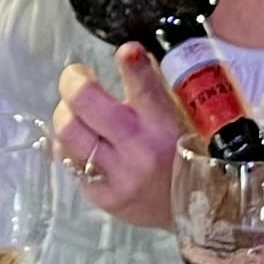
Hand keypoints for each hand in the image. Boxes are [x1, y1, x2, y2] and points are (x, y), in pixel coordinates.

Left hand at [51, 45, 183, 227]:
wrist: (198, 211)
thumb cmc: (187, 155)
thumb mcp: (182, 118)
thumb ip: (153, 91)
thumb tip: (127, 56)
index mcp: (165, 125)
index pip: (145, 87)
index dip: (132, 64)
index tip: (126, 51)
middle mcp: (139, 150)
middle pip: (84, 102)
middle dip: (73, 80)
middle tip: (77, 77)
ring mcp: (118, 176)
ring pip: (67, 131)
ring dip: (65, 112)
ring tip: (76, 111)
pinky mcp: (103, 196)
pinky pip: (68, 160)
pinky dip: (69, 144)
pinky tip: (83, 142)